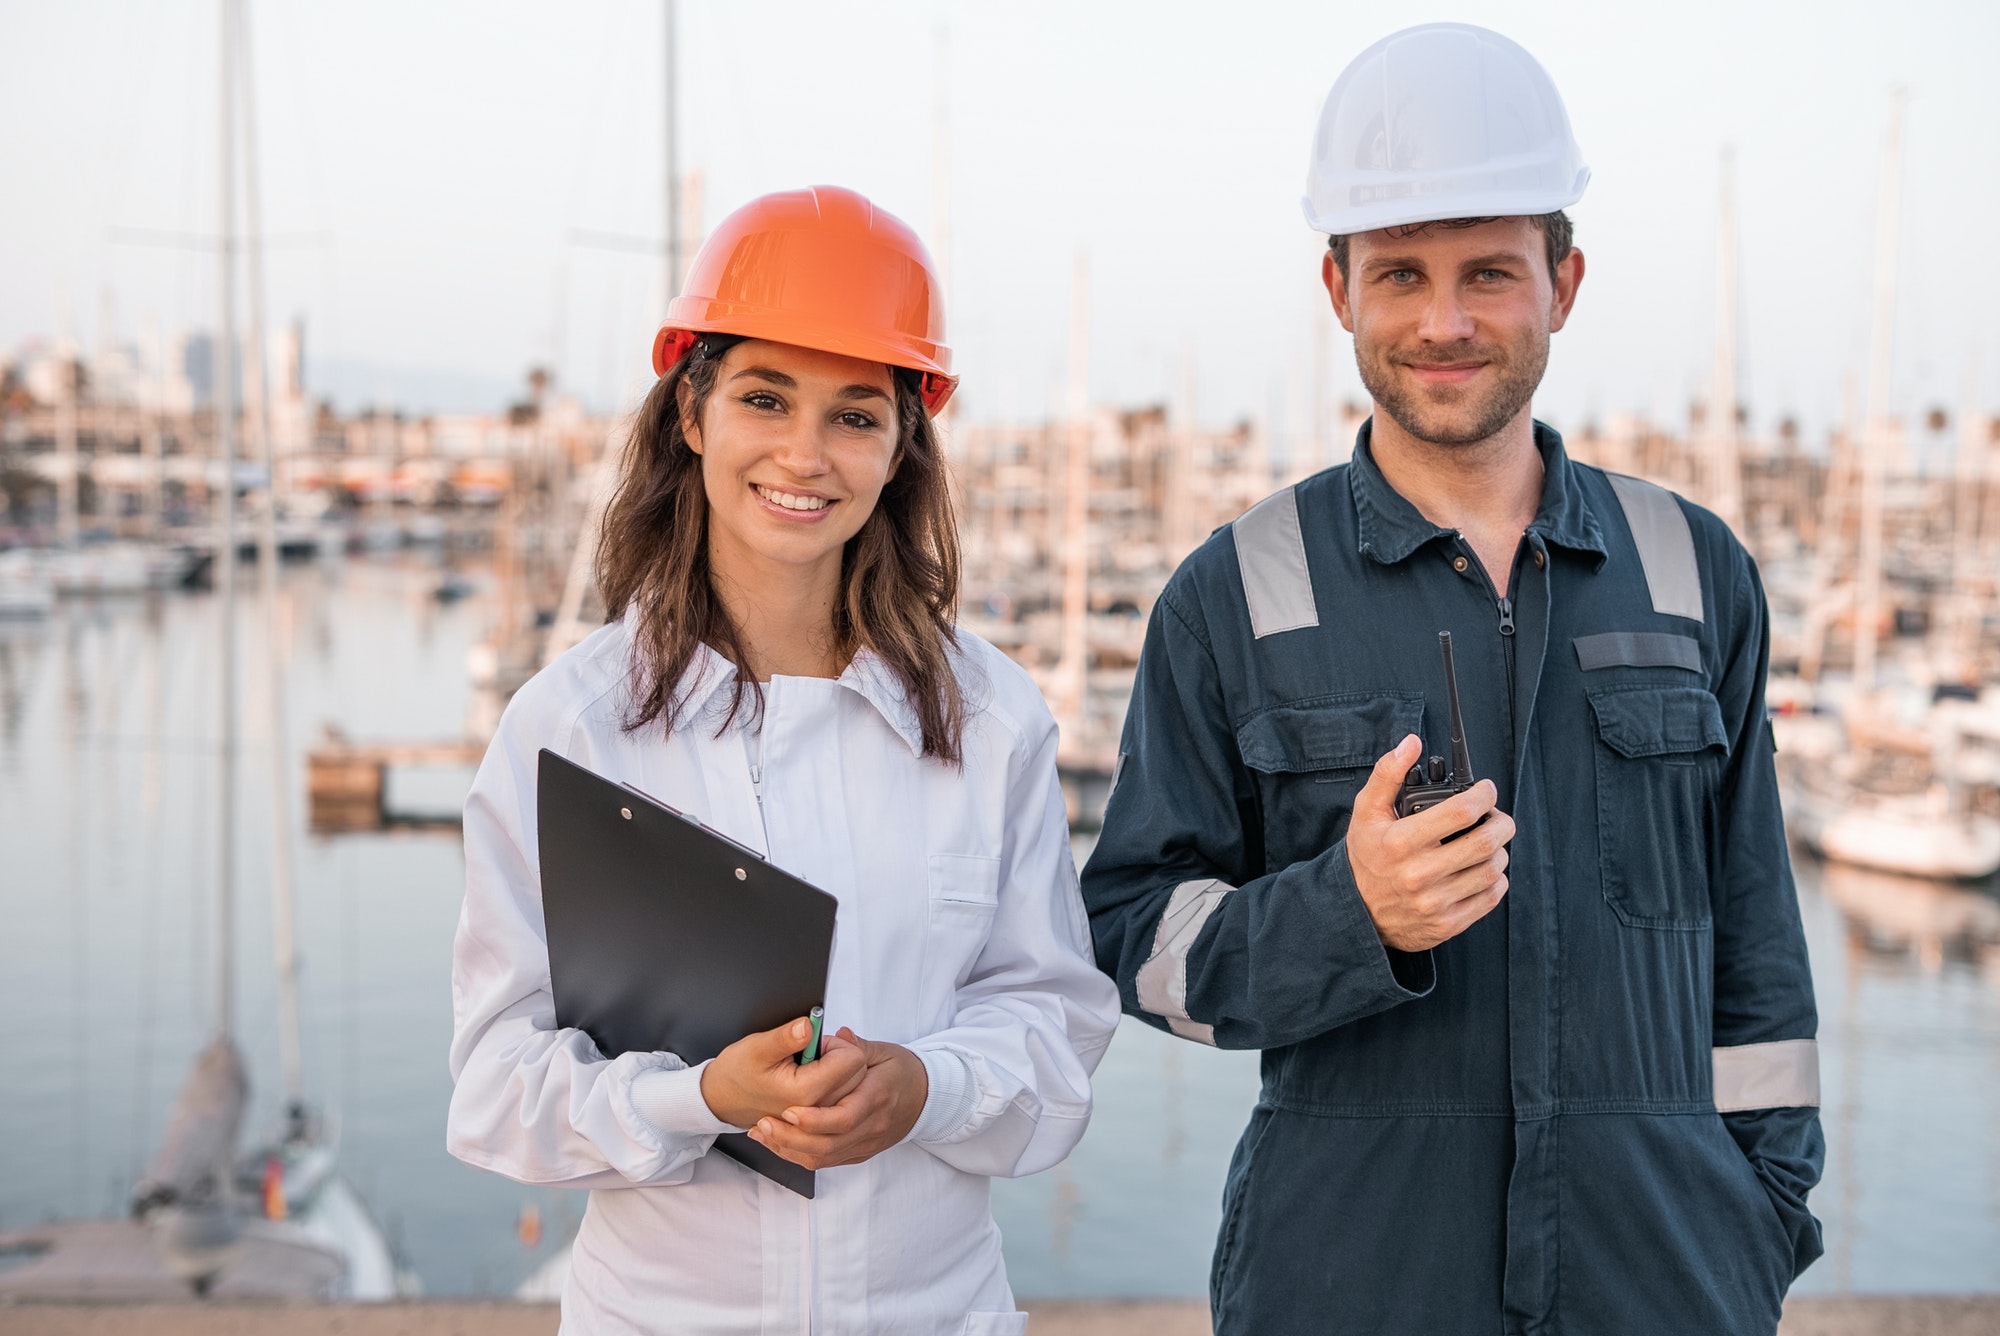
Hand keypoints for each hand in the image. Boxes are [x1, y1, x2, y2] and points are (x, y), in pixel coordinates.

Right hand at [699, 1016, 867, 1129]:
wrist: (722, 1100)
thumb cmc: (737, 1073)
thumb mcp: (758, 1047)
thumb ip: (787, 1036)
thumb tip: (808, 1024)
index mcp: (807, 1091)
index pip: (853, 1059)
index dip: (838, 1044)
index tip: (816, 1043)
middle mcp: (817, 1110)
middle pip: (858, 1073)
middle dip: (840, 1057)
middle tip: (810, 1055)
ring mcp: (818, 1119)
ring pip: (854, 1087)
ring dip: (838, 1072)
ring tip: (809, 1068)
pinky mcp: (817, 1122)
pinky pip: (843, 1099)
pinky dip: (835, 1085)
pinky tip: (815, 1080)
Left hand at [747, 1028, 929, 1170]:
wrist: (927, 1098)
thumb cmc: (901, 1071)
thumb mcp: (882, 1050)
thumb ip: (854, 1045)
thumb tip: (833, 1036)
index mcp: (877, 1096)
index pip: (845, 1116)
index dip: (814, 1119)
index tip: (788, 1111)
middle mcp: (872, 1125)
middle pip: (829, 1145)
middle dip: (791, 1138)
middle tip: (763, 1124)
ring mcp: (866, 1143)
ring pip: (824, 1158)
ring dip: (789, 1149)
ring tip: (762, 1133)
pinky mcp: (860, 1152)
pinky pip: (827, 1162)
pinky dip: (798, 1155)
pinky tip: (777, 1142)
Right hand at [1345, 734, 1514, 952]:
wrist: (1356, 911)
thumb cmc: (1365, 857)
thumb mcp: (1367, 811)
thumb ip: (1388, 773)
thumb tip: (1411, 743)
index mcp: (1401, 842)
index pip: (1460, 812)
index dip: (1483, 795)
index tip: (1486, 790)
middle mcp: (1420, 874)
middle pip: (1485, 842)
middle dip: (1502, 822)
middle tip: (1497, 816)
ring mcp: (1435, 902)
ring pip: (1492, 870)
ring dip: (1499, 851)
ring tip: (1489, 842)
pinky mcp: (1447, 923)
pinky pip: (1489, 898)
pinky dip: (1496, 880)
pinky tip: (1484, 869)